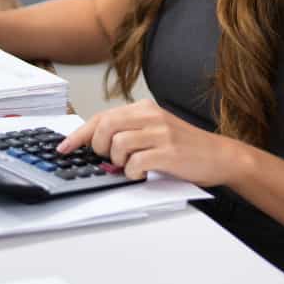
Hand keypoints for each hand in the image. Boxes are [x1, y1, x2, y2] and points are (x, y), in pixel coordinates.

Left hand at [56, 100, 238, 186]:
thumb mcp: (154, 131)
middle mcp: (151, 116)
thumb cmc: (184, 147)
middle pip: (105, 125)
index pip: (102, 116)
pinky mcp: (169, 152)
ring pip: (118, 143)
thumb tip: (95, 146)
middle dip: (99, 146)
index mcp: (144, 109)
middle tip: (109, 158)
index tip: (64, 147)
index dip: (79, 134)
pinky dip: (133, 172)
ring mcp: (161, 133)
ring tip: (130, 166)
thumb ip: (128, 133)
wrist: (219, 156)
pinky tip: (141, 174)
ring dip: (118, 161)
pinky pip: (136, 162)